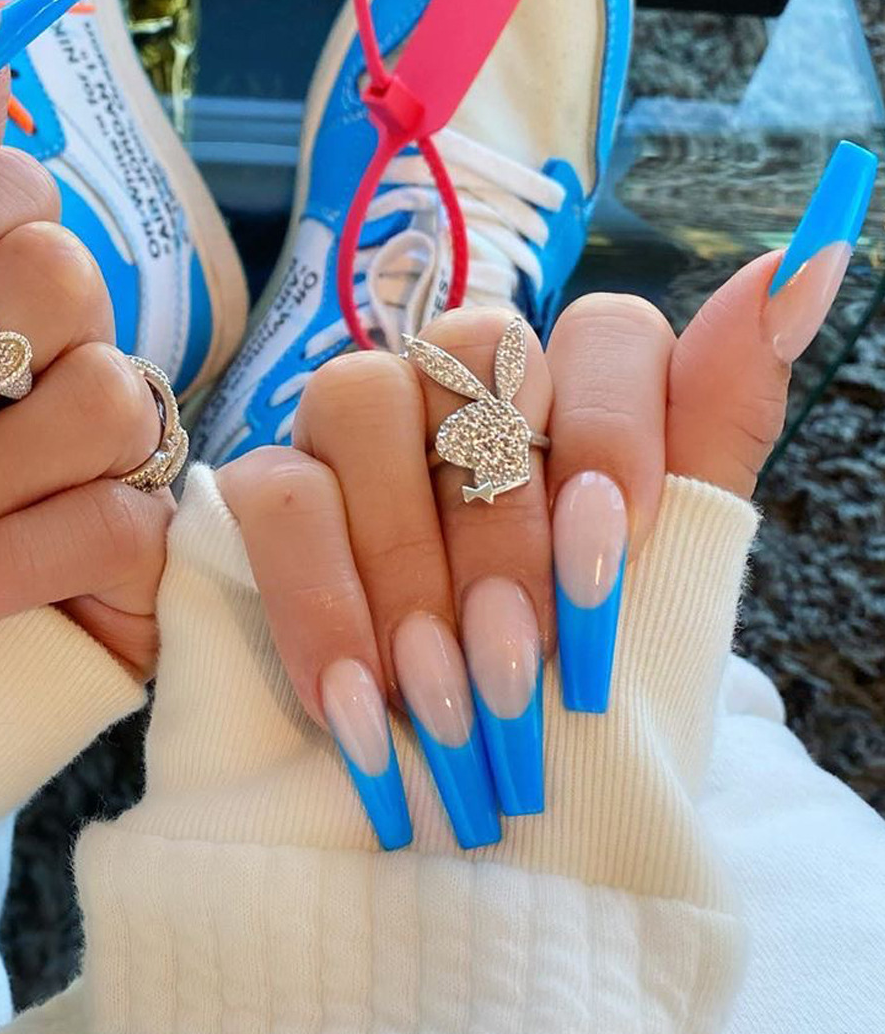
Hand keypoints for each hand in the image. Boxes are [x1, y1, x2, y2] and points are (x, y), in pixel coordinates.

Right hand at [216, 140, 875, 848]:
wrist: (470, 807)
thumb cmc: (573, 686)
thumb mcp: (666, 571)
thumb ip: (718, 425)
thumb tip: (806, 267)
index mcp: (567, 401)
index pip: (601, 328)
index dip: (613, 420)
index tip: (616, 539)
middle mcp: (455, 391)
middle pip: (469, 353)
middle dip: (500, 515)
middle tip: (521, 656)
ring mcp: (350, 431)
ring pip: (357, 396)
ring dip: (408, 556)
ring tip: (439, 692)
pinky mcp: (267, 489)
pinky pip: (273, 494)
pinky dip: (318, 597)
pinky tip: (353, 698)